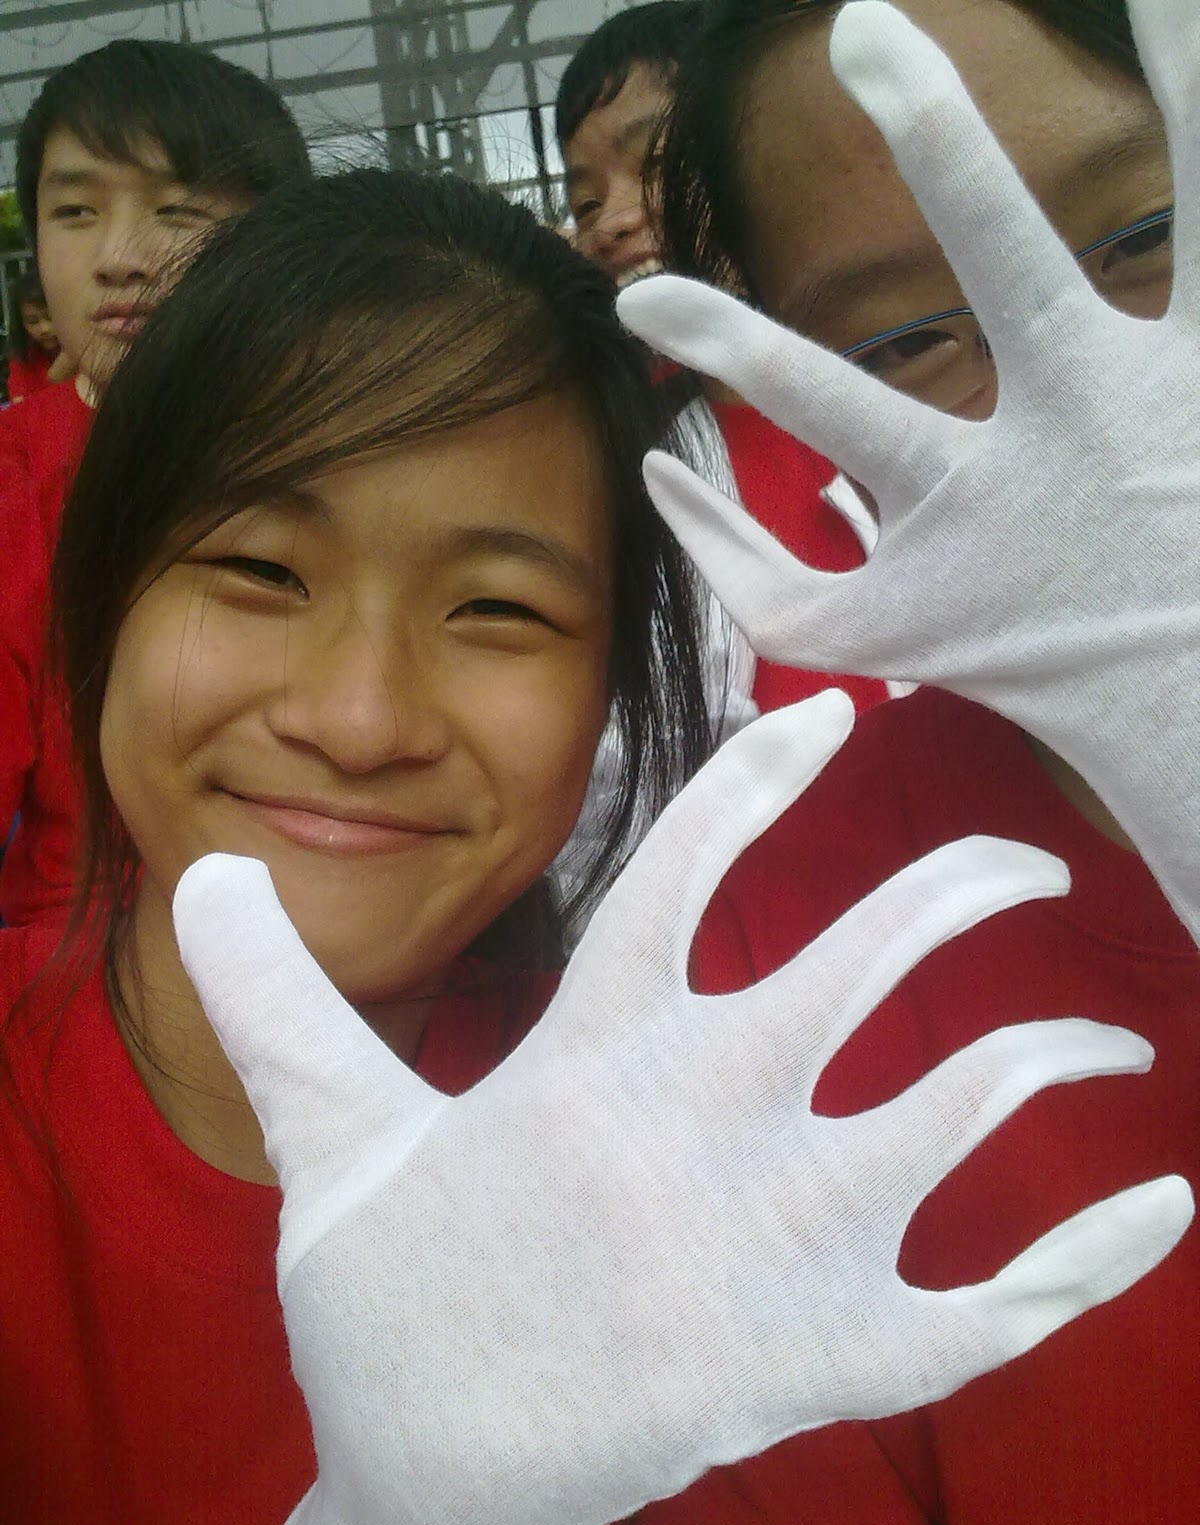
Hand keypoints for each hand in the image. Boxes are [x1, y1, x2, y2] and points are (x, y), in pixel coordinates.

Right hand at [174, 694, 1191, 1524]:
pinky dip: (1089, 1258)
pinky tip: (1163, 1206)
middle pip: (858, 964)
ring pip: (951, 1111)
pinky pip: (994, 1306)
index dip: (758, 783)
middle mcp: (696, 1126)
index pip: (679, 873)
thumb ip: (285, 1000)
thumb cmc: (388, 1302)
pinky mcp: (826, 1361)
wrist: (434, 1482)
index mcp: (586, 1058)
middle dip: (952, 889)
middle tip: (1023, 855)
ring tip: (1099, 1036)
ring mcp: (773, 1244)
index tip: (833, 719)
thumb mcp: (327, 1138)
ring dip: (1043, 1054)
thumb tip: (205, 874)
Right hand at [618, 0, 1199, 937]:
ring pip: (1191, 203)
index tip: (641, 297)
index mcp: (956, 495)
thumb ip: (742, 570)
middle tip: (864, 23)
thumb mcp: (855, 642)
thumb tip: (656, 471)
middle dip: (932, 134)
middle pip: (997, 258)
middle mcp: (1066, 429)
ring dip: (1182, 68)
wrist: (1178, 699)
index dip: (719, 342)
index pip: (811, 405)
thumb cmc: (1012, 657)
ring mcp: (1162, 392)